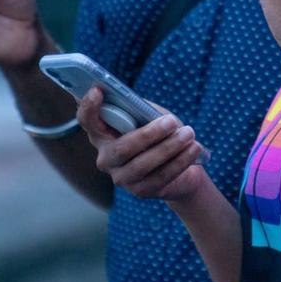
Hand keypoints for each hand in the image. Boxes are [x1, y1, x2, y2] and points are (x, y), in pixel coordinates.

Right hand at [79, 88, 206, 201]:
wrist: (181, 165)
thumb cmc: (161, 133)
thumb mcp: (150, 116)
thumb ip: (142, 109)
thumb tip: (140, 105)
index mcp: (103, 133)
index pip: (87, 120)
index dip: (88, 107)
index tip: (98, 90)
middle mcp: (106, 158)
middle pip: (121, 148)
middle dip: (149, 134)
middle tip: (172, 121)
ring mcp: (121, 177)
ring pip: (142, 165)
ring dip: (169, 147)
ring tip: (189, 133)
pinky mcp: (140, 191)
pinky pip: (160, 177)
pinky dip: (179, 161)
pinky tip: (193, 149)